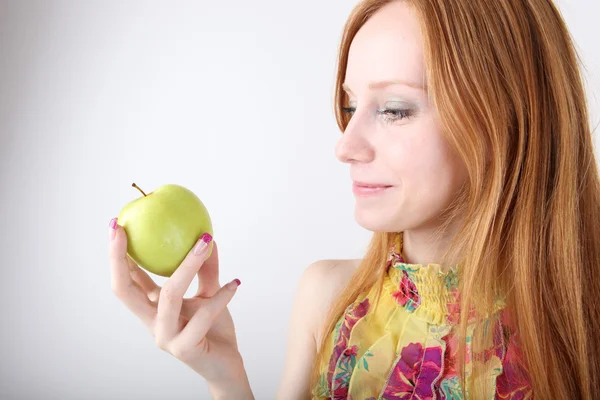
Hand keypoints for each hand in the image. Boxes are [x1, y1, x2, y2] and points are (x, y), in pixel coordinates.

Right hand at [107, 218, 251, 396]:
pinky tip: (235, 284)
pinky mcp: (185, 349)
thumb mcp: (208, 294)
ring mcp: (166, 337)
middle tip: (122, 229)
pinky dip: (220, 297)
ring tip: (204, 242)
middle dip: (119, 258)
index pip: (127, 281)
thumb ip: (205, 270)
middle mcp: (153, 323)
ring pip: (169, 297)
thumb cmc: (214, 331)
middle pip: (125, 291)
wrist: (227, 367)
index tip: (116, 225)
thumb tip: (207, 237)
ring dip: (187, 266)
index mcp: (153, 310)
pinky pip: (203, 316)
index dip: (118, 255)